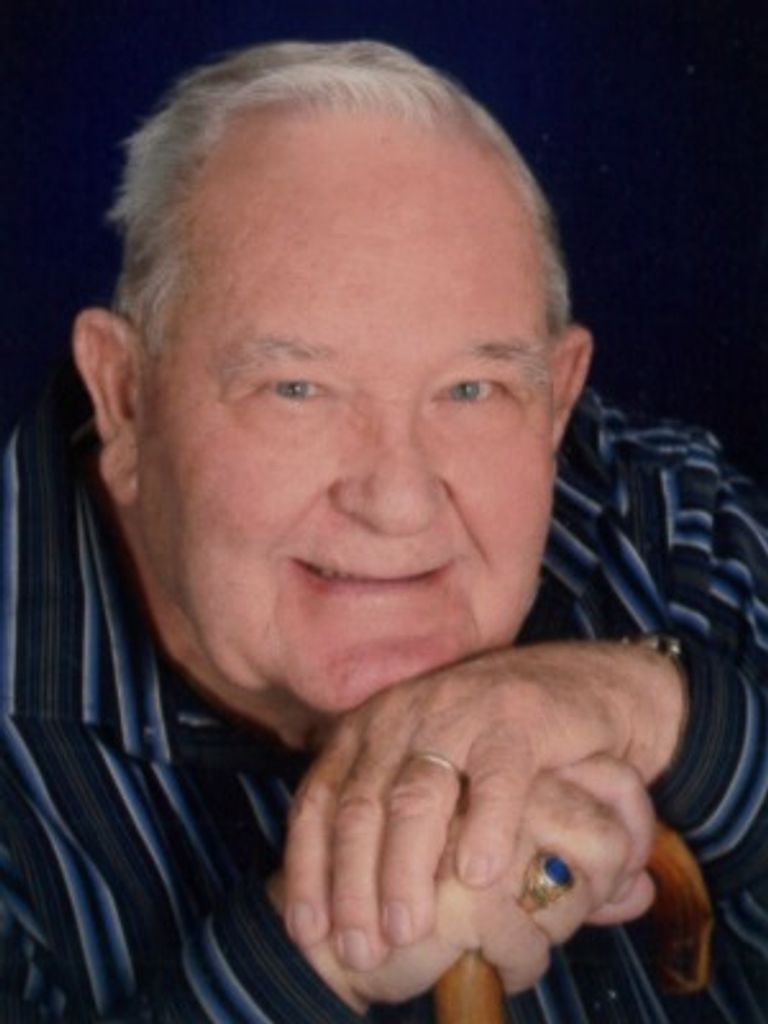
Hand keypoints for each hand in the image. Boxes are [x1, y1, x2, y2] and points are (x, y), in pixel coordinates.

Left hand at [282, 640, 681, 960]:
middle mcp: (402, 718)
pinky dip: (487, 828)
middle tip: (359, 952)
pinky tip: (481, 877)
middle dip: (353, 885)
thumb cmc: (485, 742)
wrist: (576, 682)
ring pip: (417, 797)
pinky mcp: (517, 721)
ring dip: (404, 868)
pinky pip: (497, 779)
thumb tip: (336, 905)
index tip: (308, 933)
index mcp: (368, 729)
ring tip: (406, 931)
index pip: (318, 801)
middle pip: (361, 807)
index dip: (308, 870)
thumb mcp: (418, 765)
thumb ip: (379, 814)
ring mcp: (458, 715)